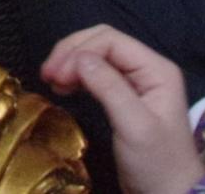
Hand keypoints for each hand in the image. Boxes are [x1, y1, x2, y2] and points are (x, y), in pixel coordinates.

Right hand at [42, 27, 204, 193]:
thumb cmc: (157, 163)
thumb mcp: (134, 126)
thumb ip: (109, 87)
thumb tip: (77, 59)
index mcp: (156, 69)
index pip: (110, 41)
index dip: (78, 51)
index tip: (54, 74)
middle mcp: (147, 68)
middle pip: (102, 42)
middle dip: (72, 53)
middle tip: (47, 74)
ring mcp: (136, 81)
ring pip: (97, 55)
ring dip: (71, 63)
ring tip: (52, 81)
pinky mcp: (125, 96)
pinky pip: (97, 73)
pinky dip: (77, 75)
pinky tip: (64, 87)